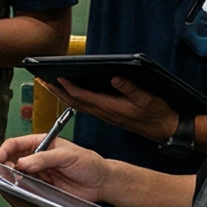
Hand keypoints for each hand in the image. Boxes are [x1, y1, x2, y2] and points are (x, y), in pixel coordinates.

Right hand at [0, 132, 117, 201]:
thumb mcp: (68, 155)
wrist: (102, 183)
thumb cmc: (89, 163)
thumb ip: (45, 158)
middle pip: (12, 160)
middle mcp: (37, 159)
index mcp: (41, 144)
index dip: (4, 150)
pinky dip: (22, 190)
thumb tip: (23, 162)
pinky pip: (28, 189)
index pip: (16, 144)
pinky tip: (21, 191)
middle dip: (5, 166)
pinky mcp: (43, 188)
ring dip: (12, 179)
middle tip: (4, 173)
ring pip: (18, 175)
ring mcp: (39, 174)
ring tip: (11, 183)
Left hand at [52, 75, 181, 143]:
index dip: (69, 88)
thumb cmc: (157, 114)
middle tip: (42, 80)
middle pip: (75, 101)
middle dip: (57, 91)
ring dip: (63, 94)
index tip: (56, 77)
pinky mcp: (108, 114)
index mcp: (110, 107)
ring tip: (50, 83)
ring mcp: (104, 114)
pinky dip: (74, 97)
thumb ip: (131, 89)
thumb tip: (116, 77)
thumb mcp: (148, 99)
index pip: (83, 97)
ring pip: (78, 104)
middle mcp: (104, 112)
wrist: (164, 129)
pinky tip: (70, 91)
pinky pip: (85, 105)